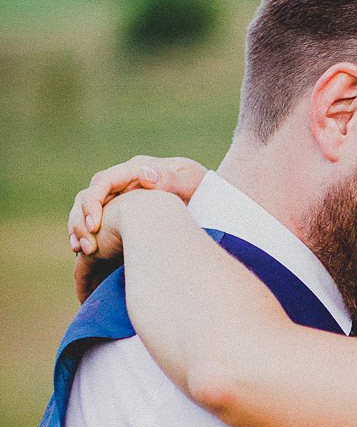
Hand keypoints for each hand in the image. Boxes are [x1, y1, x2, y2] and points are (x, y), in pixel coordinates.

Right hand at [68, 157, 205, 302]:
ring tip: (82, 253)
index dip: (93, 202)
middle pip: (87, 197)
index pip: (103, 181)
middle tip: (88, 249)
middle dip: (82, 222)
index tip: (95, 226)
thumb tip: (146, 175)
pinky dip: (87, 237)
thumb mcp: (191, 181)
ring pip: (85, 210)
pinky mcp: (118, 214)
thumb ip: (171, 179)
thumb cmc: (200, 186)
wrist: (206, 195)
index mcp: (135, 170)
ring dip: (79, 230)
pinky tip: (87, 256)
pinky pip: (94, 224)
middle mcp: (122, 183)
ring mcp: (118, 198)